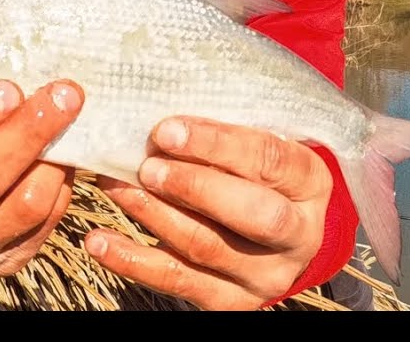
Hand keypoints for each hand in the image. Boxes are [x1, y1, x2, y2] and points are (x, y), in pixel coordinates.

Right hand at [0, 79, 83, 277]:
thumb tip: (3, 46)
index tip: (6, 87)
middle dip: (24, 133)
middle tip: (61, 95)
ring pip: (20, 207)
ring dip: (54, 158)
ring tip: (70, 116)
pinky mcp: (2, 264)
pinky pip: (43, 225)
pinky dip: (62, 184)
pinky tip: (65, 153)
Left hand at [85, 116, 332, 309]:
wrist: (270, 237)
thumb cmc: (251, 171)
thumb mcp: (255, 143)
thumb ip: (224, 129)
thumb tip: (161, 107)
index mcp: (310, 183)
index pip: (271, 160)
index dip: (219, 144)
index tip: (167, 130)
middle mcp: (298, 235)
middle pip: (254, 214)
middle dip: (195, 186)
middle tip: (148, 167)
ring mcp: (265, 274)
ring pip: (207, 246)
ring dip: (154, 214)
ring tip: (115, 186)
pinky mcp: (230, 301)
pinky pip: (177, 281)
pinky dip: (132, 260)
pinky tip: (99, 241)